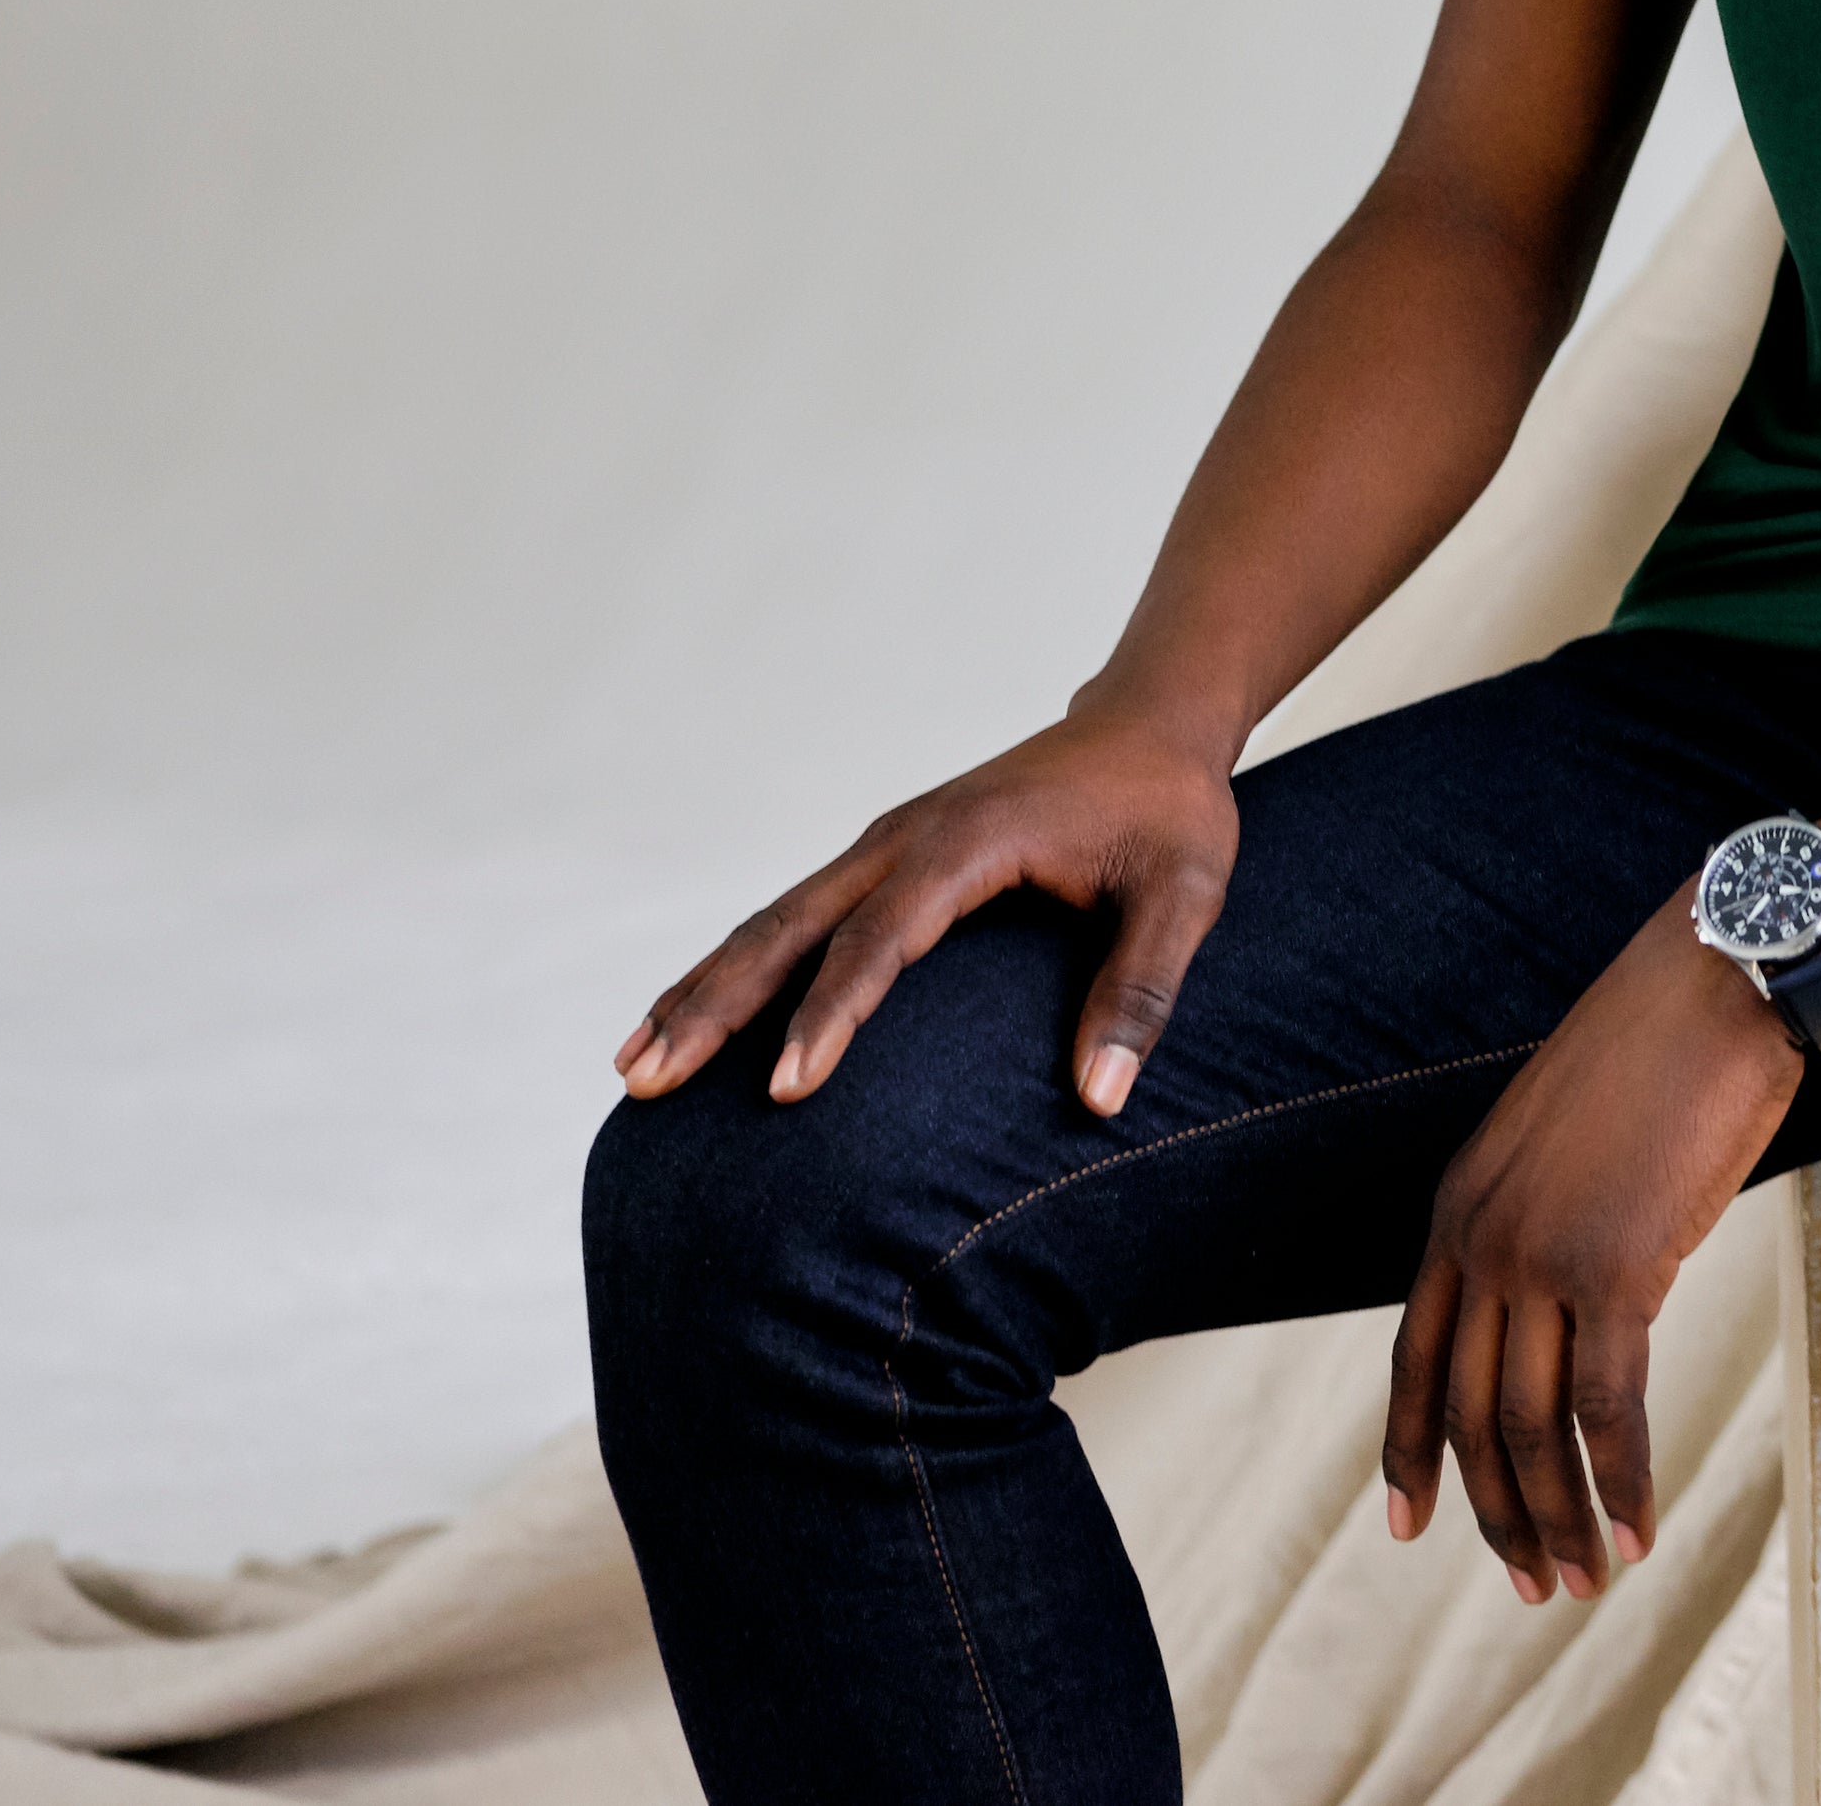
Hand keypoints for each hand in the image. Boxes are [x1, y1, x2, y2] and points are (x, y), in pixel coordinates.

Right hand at [610, 704, 1242, 1117]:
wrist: (1151, 721)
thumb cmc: (1171, 809)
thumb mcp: (1186, 893)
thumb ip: (1142, 989)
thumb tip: (1102, 1099)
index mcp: (969, 842)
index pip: (882, 939)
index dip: (831, 1015)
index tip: (784, 1090)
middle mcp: (907, 835)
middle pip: (789, 926)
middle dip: (716, 1007)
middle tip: (650, 1084)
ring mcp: (886, 841)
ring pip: (773, 920)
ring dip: (703, 990)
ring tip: (634, 1068)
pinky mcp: (883, 855)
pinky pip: (792, 916)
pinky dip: (733, 966)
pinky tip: (685, 1019)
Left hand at [1383, 912, 1803, 1603]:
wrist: (1720, 981)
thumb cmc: (1665, 1046)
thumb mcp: (1572, 1135)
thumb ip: (1550, 1216)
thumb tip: (1577, 1296)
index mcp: (1459, 1205)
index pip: (1415, 1358)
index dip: (1409, 1450)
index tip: (1411, 1526)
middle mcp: (1482, 1238)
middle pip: (1472, 1412)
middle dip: (1496, 1511)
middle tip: (1533, 1584)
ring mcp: (1543, 1256)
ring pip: (1532, 1427)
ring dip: (1559, 1516)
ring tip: (1586, 1580)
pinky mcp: (1618, 1269)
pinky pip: (1608, 1408)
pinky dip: (1624, 1480)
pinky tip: (1640, 1527)